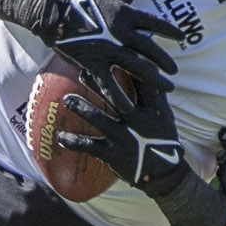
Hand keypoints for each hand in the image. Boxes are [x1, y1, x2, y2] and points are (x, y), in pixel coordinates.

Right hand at [44, 0, 184, 100]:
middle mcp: (121, 32)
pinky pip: (108, 83)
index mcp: (125, 14)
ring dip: (154, 79)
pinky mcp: (93, 62)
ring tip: (168, 89)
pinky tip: (130, 109)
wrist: (54, 14)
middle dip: (165, 61)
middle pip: (149, 49)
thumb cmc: (80, 2)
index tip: (182, 37)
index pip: (154, 23)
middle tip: (175, 71)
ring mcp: (108, 48)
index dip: (169, 31)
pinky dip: (119, 97)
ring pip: (136, 67)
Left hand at [54, 60, 191, 196]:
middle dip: (97, 83)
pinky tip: (60, 136)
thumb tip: (147, 66)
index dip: (126, 65)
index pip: (141, 81)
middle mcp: (139, 120)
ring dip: (81, 108)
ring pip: (99, 119)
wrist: (165, 174)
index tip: (112, 51)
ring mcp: (125, 138)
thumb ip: (154, 92)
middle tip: (82, 70)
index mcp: (152, 108)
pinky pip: (89, 147)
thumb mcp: (164, 114)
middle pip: (115, 96)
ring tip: (66, 99)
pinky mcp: (114, 154)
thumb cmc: (163, 139)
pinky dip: (74, 142)